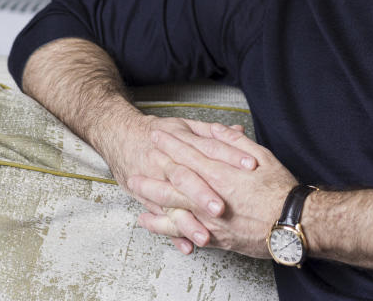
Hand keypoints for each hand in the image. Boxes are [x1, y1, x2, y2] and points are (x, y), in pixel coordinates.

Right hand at [99, 110, 257, 253]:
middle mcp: (167, 162)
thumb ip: (213, 131)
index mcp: (180, 141)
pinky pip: (161, 219)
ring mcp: (156, 183)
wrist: (121, 135)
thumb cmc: (159, 133)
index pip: (209, 148)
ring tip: (204, 237)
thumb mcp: (186, 126)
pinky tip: (187, 247)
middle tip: (222, 209)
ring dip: (188, 222)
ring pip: (172, 204)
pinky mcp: (147, 199)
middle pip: (186, 179)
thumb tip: (239, 131)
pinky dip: (173, 234)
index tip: (251, 165)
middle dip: (203, 195)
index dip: (230, 156)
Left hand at [129, 122, 297, 258]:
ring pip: (173, 205)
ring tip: (134, 187)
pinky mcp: (214, 237)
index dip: (172, 143)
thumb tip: (221, 129)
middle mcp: (211, 195)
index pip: (190, 153)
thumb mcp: (263, 157)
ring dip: (151, 195)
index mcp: (223, 173)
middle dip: (154, 167)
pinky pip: (181, 231)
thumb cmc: (281, 191)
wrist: (292, 225)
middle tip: (137, 159)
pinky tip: (148, 221)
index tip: (157, 134)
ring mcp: (209, 218)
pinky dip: (163, 226)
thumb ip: (237, 144)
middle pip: (175, 178)